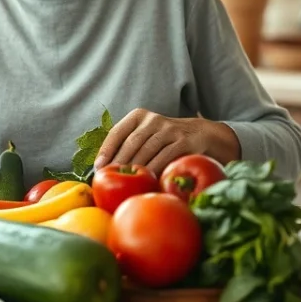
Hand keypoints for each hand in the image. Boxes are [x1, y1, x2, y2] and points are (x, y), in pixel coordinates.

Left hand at [92, 109, 238, 177]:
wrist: (202, 134)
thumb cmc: (165, 141)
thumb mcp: (146, 136)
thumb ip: (128, 146)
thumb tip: (100, 169)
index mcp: (139, 116)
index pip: (117, 132)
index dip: (106, 150)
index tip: (98, 167)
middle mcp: (154, 120)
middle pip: (132, 143)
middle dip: (119, 163)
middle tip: (110, 180)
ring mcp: (170, 129)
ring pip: (148, 150)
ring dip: (136, 169)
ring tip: (126, 185)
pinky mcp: (184, 141)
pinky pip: (165, 158)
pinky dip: (155, 171)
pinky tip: (148, 182)